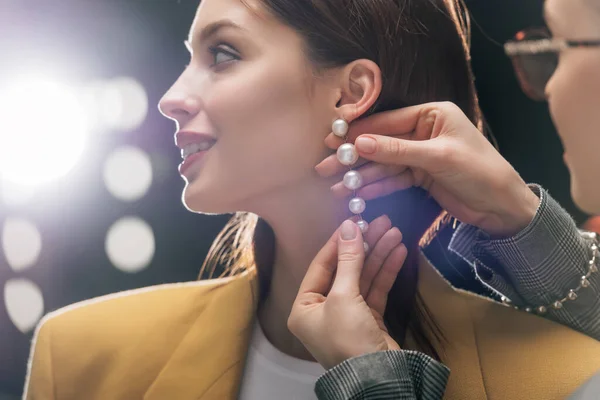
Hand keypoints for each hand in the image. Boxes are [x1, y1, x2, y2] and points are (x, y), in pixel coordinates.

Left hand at [288, 218, 406, 369]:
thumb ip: (348, 260)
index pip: (321, 266)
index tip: (354, 221)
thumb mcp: (344, 297)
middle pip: (344, 269)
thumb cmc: (348, 341)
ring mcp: (347, 315)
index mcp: (304, 307)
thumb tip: (349, 227)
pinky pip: (376, 290)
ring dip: (378, 255)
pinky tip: (397, 252)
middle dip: (364, 246)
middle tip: (381, 223)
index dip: (338, 242)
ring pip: (363, 277)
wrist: (378, 378)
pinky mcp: (369, 320)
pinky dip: (386, 271)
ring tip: (394, 232)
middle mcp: (323, 310)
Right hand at [316, 102, 539, 237]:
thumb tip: (360, 143)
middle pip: (381, 143)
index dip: (359, 132)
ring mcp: (421, 155)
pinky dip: (376, 186)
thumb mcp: (438, 157)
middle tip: (324, 167)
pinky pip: (393, 179)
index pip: (388, 121)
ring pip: (384, 164)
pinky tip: (356, 193)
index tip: (332, 140)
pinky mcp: (421, 176)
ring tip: (335, 186)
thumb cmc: (479, 171)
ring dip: (361, 175)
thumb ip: (398, 150)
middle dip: (353, 157)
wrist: (504, 207)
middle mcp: (424, 131)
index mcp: (432, 114)